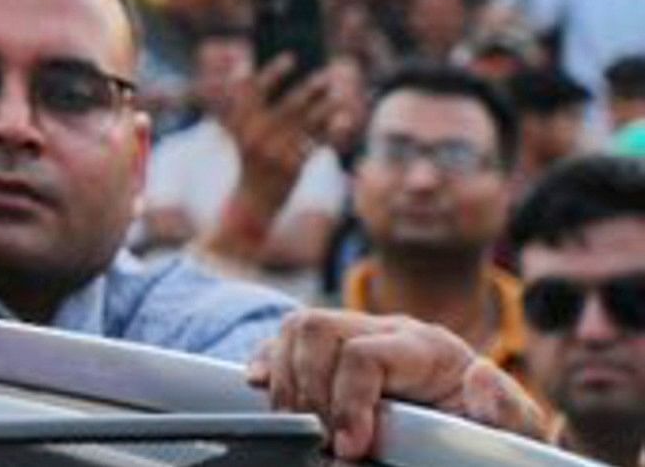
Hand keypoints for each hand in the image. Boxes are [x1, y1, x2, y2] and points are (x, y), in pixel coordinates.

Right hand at [222, 54, 332, 189]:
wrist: (253, 199)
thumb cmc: (248, 158)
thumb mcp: (235, 129)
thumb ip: (237, 101)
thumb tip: (241, 66)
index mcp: (240, 123)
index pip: (255, 91)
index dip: (273, 73)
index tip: (291, 58)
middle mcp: (257, 135)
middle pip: (288, 106)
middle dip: (310, 89)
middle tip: (328, 75)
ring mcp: (276, 151)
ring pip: (308, 123)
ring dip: (327, 107)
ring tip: (340, 95)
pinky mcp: (293, 165)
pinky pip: (317, 143)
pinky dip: (332, 131)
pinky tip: (344, 119)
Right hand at [248, 309, 552, 457]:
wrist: (480, 428)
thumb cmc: (492, 429)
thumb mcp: (514, 425)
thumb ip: (507, 408)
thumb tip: (481, 378)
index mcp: (428, 347)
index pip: (364, 354)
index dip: (347, 402)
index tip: (348, 448)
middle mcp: (387, 330)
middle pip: (317, 329)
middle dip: (307, 388)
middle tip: (321, 438)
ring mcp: (356, 336)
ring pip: (295, 329)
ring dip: (285, 379)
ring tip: (302, 425)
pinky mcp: (332, 353)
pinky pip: (282, 340)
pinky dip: (265, 361)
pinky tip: (263, 387)